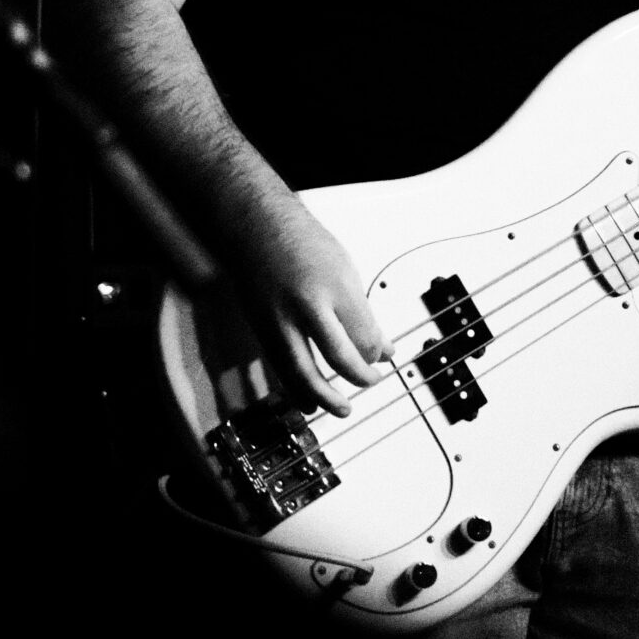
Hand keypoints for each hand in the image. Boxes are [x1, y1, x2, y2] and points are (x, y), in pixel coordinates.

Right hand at [213, 194, 397, 413]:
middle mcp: (307, 306)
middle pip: (338, 357)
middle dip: (359, 377)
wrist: (254, 229)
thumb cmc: (300, 242)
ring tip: (343, 409)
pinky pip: (282, 369)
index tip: (384, 356)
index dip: (378, 353)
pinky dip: (297, 390)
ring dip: (325, 397)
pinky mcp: (263, 331)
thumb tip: (380, 345)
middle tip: (372, 382)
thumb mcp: (343, 268)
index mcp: (335, 285)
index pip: (365, 334)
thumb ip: (360, 311)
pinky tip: (309, 402)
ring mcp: (281, 320)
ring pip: (304, 372)